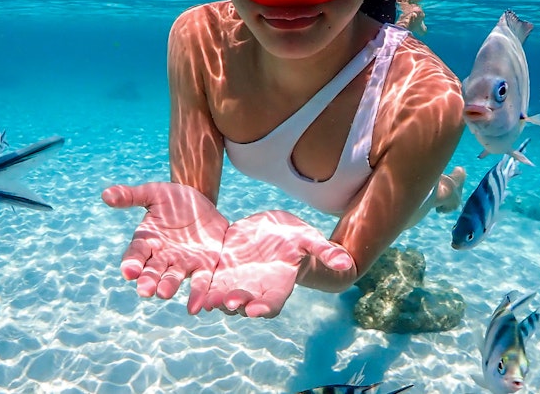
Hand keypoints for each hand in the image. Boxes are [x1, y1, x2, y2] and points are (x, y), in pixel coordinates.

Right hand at [101, 182, 228, 313]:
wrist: (203, 200)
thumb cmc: (174, 199)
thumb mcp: (154, 193)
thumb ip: (131, 196)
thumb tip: (105, 195)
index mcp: (147, 242)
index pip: (135, 255)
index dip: (131, 263)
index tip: (128, 270)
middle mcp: (161, 257)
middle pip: (151, 272)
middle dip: (148, 281)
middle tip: (145, 290)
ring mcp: (182, 264)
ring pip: (173, 279)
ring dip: (168, 287)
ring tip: (163, 294)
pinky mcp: (204, 266)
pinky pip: (200, 282)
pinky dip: (197, 295)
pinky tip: (196, 307)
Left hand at [203, 211, 353, 317]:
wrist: (274, 229)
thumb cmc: (296, 238)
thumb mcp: (311, 240)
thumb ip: (325, 251)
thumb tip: (346, 263)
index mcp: (278, 286)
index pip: (271, 304)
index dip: (263, 308)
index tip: (255, 310)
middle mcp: (256, 289)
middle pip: (244, 303)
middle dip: (235, 304)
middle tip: (228, 302)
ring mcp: (237, 282)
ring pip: (223, 296)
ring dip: (215, 300)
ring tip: (207, 300)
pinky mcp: (221, 271)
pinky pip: (209, 282)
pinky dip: (201, 288)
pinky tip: (193, 291)